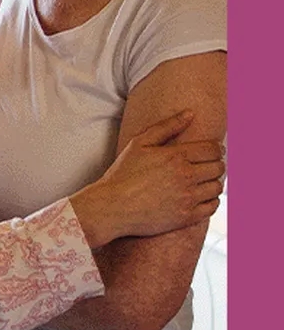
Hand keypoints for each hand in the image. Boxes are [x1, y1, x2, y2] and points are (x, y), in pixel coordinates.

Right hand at [69, 110, 224, 247]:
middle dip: (216, 164)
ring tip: (202, 181)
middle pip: (218, 167)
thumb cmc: (123, 174)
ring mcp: (187, 198)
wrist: (112, 207)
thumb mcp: (139, 144)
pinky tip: (200, 197)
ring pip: (217, 187)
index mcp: (175, 156)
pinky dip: (211, 200)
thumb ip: (166, 126)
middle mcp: (185, 176)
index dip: (216, 148)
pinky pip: (212, 207)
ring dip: (213, 182)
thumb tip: (191, 113)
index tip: (212, 151)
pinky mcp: (186, 216)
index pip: (213, 149)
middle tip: (207, 165)